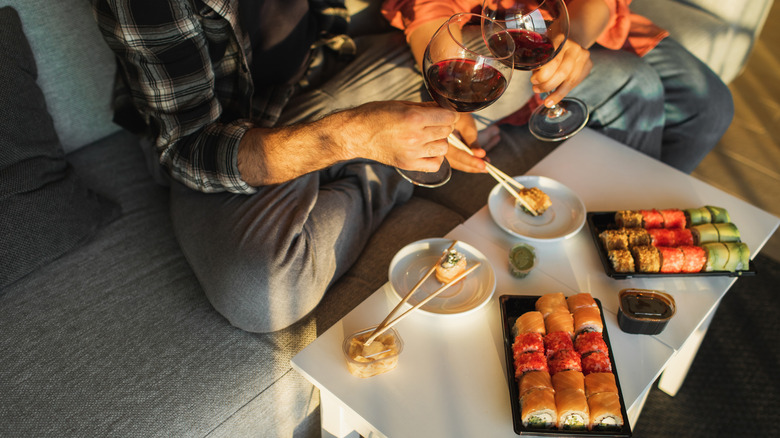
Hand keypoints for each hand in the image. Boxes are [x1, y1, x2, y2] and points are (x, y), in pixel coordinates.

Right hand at [339, 101, 458, 172]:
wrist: (356, 134)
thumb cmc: (375, 115)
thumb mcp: (401, 104)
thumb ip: (425, 107)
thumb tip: (445, 107)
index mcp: (414, 118)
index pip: (448, 117)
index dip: (449, 114)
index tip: (444, 113)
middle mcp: (415, 136)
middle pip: (447, 131)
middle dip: (444, 125)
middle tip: (434, 123)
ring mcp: (412, 153)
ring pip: (443, 148)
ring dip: (440, 141)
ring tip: (429, 137)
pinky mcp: (408, 164)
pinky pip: (435, 164)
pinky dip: (435, 157)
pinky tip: (427, 150)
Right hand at [445, 114, 502, 173]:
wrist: (446, 105)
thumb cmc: (456, 110)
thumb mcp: (466, 123)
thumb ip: (472, 140)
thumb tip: (480, 154)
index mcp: (442, 140)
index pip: (458, 155)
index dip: (471, 161)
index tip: (484, 165)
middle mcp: (439, 148)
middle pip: (457, 162)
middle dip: (473, 166)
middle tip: (488, 169)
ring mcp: (442, 150)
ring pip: (457, 162)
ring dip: (472, 165)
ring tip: (487, 164)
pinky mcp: (446, 149)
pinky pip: (457, 158)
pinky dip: (469, 160)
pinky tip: (481, 159)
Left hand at [530, 40, 591, 106]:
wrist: (570, 40)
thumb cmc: (552, 47)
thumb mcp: (542, 48)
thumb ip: (539, 61)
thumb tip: (534, 80)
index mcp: (561, 40)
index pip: (553, 60)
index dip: (543, 74)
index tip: (533, 81)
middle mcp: (574, 47)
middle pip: (563, 72)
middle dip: (548, 84)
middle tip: (536, 89)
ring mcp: (583, 55)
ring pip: (571, 80)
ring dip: (556, 92)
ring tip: (546, 99)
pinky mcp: (588, 64)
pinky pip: (575, 82)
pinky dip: (563, 92)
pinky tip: (554, 98)